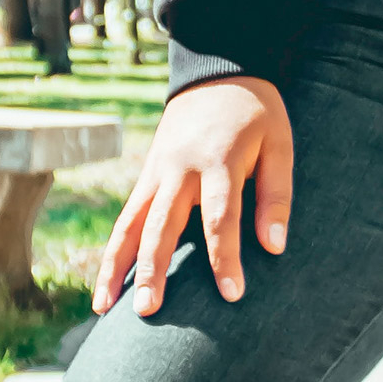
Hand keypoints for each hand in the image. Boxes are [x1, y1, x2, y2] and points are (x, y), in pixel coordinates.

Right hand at [92, 76, 293, 316]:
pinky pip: (125, 220)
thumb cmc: (256, 115)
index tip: (231, 294)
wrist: (215, 70)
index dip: (225, 257)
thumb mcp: (279, 144)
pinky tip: (105, 288)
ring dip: (116, 267)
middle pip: (162, 225)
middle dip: (153, 269)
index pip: (220, 217)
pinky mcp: (145, 177)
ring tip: (103, 309)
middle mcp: (179, 168)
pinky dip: (113, 253)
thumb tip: (274, 246)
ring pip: (130, 224)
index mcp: (217, 160)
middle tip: (148, 310)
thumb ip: (276, 195)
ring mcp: (156, 172)